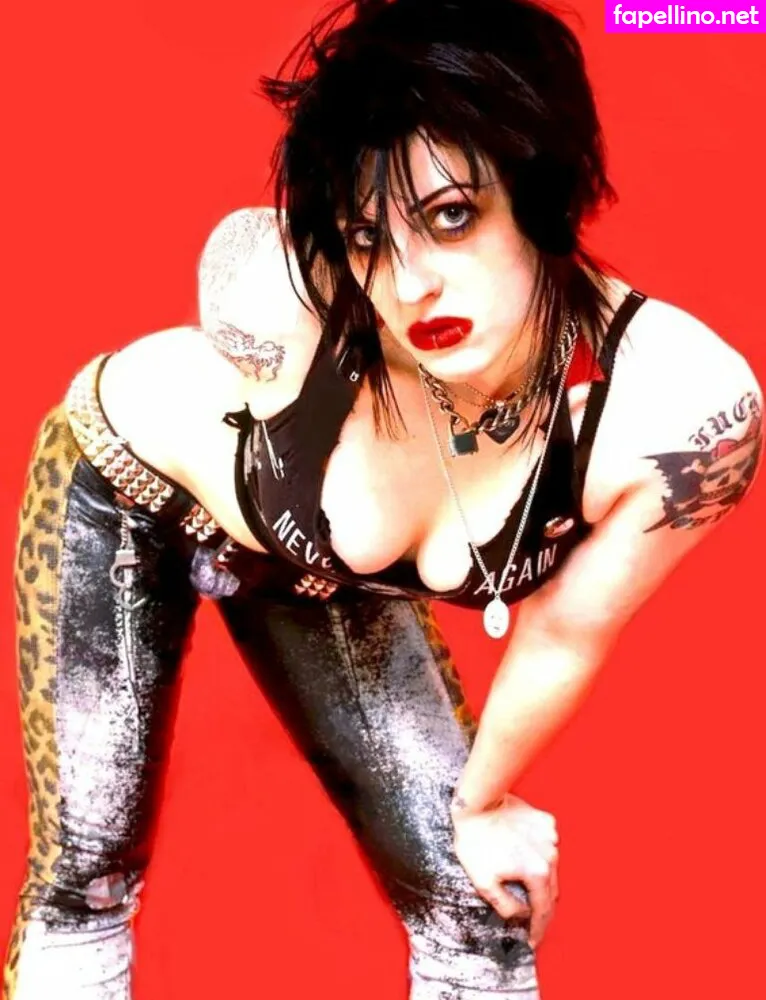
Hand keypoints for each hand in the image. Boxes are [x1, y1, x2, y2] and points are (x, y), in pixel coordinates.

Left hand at [450, 792, 558, 948]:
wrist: (477, 802)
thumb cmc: (476, 840)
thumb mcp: (483, 882)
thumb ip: (506, 905)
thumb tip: (521, 912)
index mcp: (538, 873)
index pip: (542, 910)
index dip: (537, 929)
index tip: (532, 940)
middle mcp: (551, 855)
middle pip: (550, 890)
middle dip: (541, 907)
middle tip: (531, 920)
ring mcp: (551, 836)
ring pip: (550, 867)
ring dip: (540, 878)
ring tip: (526, 886)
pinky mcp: (546, 821)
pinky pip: (547, 845)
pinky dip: (539, 854)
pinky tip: (524, 854)